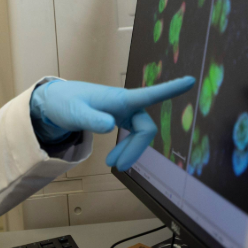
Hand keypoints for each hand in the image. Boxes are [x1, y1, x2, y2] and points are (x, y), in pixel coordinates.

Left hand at [30, 77, 195, 170]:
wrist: (56, 103)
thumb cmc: (66, 103)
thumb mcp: (75, 113)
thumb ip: (91, 119)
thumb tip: (111, 126)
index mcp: (121, 98)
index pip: (150, 94)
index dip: (171, 89)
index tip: (191, 81)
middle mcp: (128, 104)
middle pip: (146, 128)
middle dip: (135, 148)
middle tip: (116, 167)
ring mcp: (125, 112)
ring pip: (141, 134)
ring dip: (130, 150)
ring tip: (111, 165)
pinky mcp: (121, 118)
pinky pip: (134, 135)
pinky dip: (127, 148)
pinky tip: (116, 157)